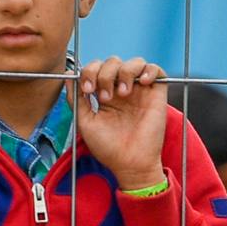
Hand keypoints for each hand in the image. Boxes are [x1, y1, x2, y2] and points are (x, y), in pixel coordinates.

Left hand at [72, 56, 169, 185]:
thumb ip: (76, 98)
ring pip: (134, 62)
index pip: (97, 68)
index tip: (88, 90)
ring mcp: (140, 91)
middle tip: (105, 97)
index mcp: (105, 94)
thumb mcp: (84, 122)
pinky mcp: (157, 94)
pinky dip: (149, 70)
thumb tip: (69, 74)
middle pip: (113, 62)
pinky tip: (142, 82)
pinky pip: (157, 70)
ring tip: (122, 93)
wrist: (130, 164)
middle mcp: (122, 89)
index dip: (89, 72)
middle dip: (105, 73)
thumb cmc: (107, 148)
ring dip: (124, 72)